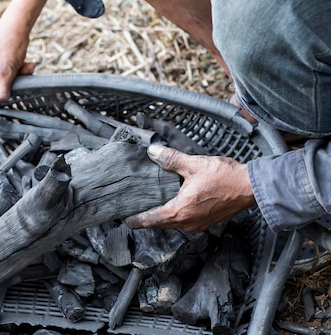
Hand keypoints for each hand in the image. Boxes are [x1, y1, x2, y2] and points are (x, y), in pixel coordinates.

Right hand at [0, 0, 45, 105]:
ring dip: (17, 78)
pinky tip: (28, 64)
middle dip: (8, 87)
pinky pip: (9, 71)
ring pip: (3, 80)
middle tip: (19, 81)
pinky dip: (20, 70)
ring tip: (26, 68)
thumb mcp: (5, 72)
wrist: (18, 23)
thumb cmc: (9, 46)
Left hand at [125, 144, 256, 230]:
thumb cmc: (225, 177)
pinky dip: (174, 216)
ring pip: (172, 224)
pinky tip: (172, 205)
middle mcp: (187, 223)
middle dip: (146, 219)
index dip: (136, 220)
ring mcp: (198, 225)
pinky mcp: (206, 222)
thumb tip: (152, 151)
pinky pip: (184, 222)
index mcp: (181, 211)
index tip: (125, 219)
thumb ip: (171, 159)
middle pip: (160, 224)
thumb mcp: (194, 164)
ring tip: (149, 207)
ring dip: (161, 218)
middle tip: (133, 212)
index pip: (151, 220)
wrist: (251, 187)